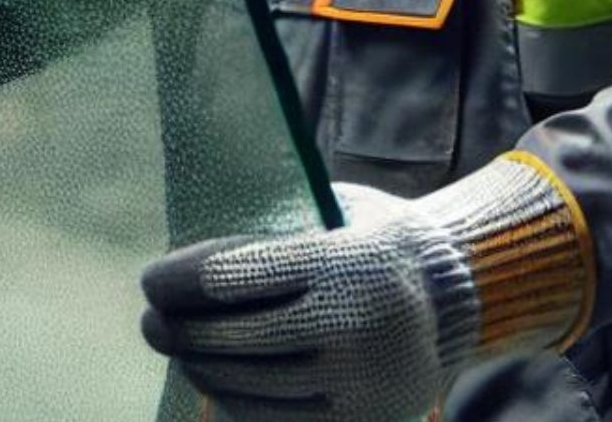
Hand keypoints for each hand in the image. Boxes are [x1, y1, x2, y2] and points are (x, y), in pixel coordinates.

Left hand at [139, 159, 588, 421]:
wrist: (461, 297)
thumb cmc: (374, 241)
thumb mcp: (334, 211)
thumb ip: (273, 229)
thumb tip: (184, 255)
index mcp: (345, 260)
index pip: (236, 276)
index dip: (180, 281)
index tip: (150, 281)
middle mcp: (355, 324)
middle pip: (236, 336)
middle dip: (181, 330)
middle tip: (150, 322)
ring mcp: (361, 380)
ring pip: (252, 383)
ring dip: (202, 367)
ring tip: (179, 349)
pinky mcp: (363, 420)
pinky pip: (279, 420)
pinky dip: (237, 403)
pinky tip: (214, 381)